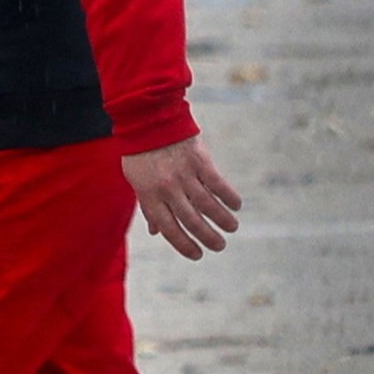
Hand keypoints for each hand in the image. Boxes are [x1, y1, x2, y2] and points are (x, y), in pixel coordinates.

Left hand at [124, 136, 240, 259]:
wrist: (149, 118)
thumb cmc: (141, 152)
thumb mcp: (137, 180)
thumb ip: (148, 206)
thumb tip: (156, 231)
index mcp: (149, 196)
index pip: (169, 229)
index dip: (184, 245)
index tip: (197, 255)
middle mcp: (167, 188)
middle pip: (191, 221)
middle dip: (208, 237)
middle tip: (219, 246)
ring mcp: (184, 174)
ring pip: (207, 205)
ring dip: (222, 219)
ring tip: (231, 228)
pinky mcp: (199, 160)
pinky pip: (217, 183)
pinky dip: (229, 196)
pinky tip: (236, 205)